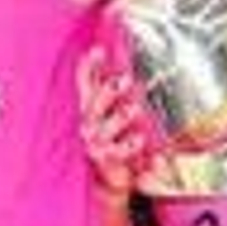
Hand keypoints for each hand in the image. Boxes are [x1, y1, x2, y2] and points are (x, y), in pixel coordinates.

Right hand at [76, 46, 153, 196]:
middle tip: (124, 80)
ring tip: (134, 109)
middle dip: (108, 93)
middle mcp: (90, 123)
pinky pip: (119, 152)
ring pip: (105, 129)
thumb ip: (105, 85)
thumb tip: (103, 54)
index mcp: (90, 107)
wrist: (109, 174)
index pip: (85, 84)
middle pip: (94, 106)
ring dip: (119, 118)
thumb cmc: (110, 135)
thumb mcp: (109, 108)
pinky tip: (140, 139)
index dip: (89, 67)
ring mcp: (97, 142)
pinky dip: (131, 146)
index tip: (98, 51)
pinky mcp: (107, 159)